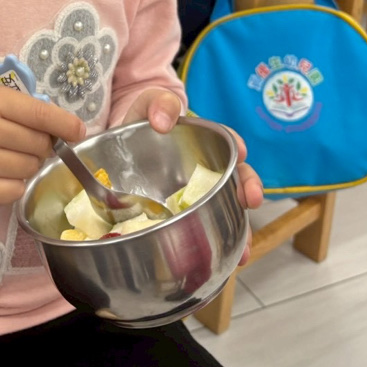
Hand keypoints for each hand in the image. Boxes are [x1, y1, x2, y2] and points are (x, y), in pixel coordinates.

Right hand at [0, 85, 85, 208]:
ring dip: (27, 165)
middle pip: (39, 144)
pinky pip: (17, 191)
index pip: (39, 114)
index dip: (64, 124)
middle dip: (41, 145)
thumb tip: (69, 130)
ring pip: (30, 168)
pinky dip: (15, 185)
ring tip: (5, 157)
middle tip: (22, 142)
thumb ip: (25, 109)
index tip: (79, 132)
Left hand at [122, 93, 263, 265]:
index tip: (242, 153)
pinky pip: (209, 231)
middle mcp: (208, 169)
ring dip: (242, 229)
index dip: (237, 146)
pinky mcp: (187, 216)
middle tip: (251, 199)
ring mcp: (199, 195)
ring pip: (229, 210)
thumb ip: (158, 103)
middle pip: (237, 177)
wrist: (115, 153)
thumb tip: (164, 121)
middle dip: (249, 187)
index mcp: (203, 140)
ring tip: (245, 249)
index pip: (227, 141)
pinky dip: (222, 247)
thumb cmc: (140, 125)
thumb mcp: (147, 105)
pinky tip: (231, 263)